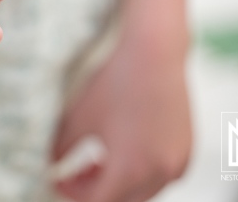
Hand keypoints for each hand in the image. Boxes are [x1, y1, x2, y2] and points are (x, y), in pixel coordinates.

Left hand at [50, 21, 191, 201]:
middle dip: (94, 192)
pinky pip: (160, 176)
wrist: (154, 51)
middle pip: (121, 201)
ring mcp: (178, 162)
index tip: (57, 179)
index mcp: (129, 169)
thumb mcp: (76, 117)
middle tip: (73, 174)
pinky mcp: (187, 149)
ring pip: (142, 192)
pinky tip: (122, 148)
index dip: (71, 193)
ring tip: (96, 159)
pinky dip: (139, 172)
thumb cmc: (114, 81)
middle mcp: (160, 172)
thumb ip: (58, 151)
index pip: (96, 201)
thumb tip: (50, 169)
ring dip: (117, 183)